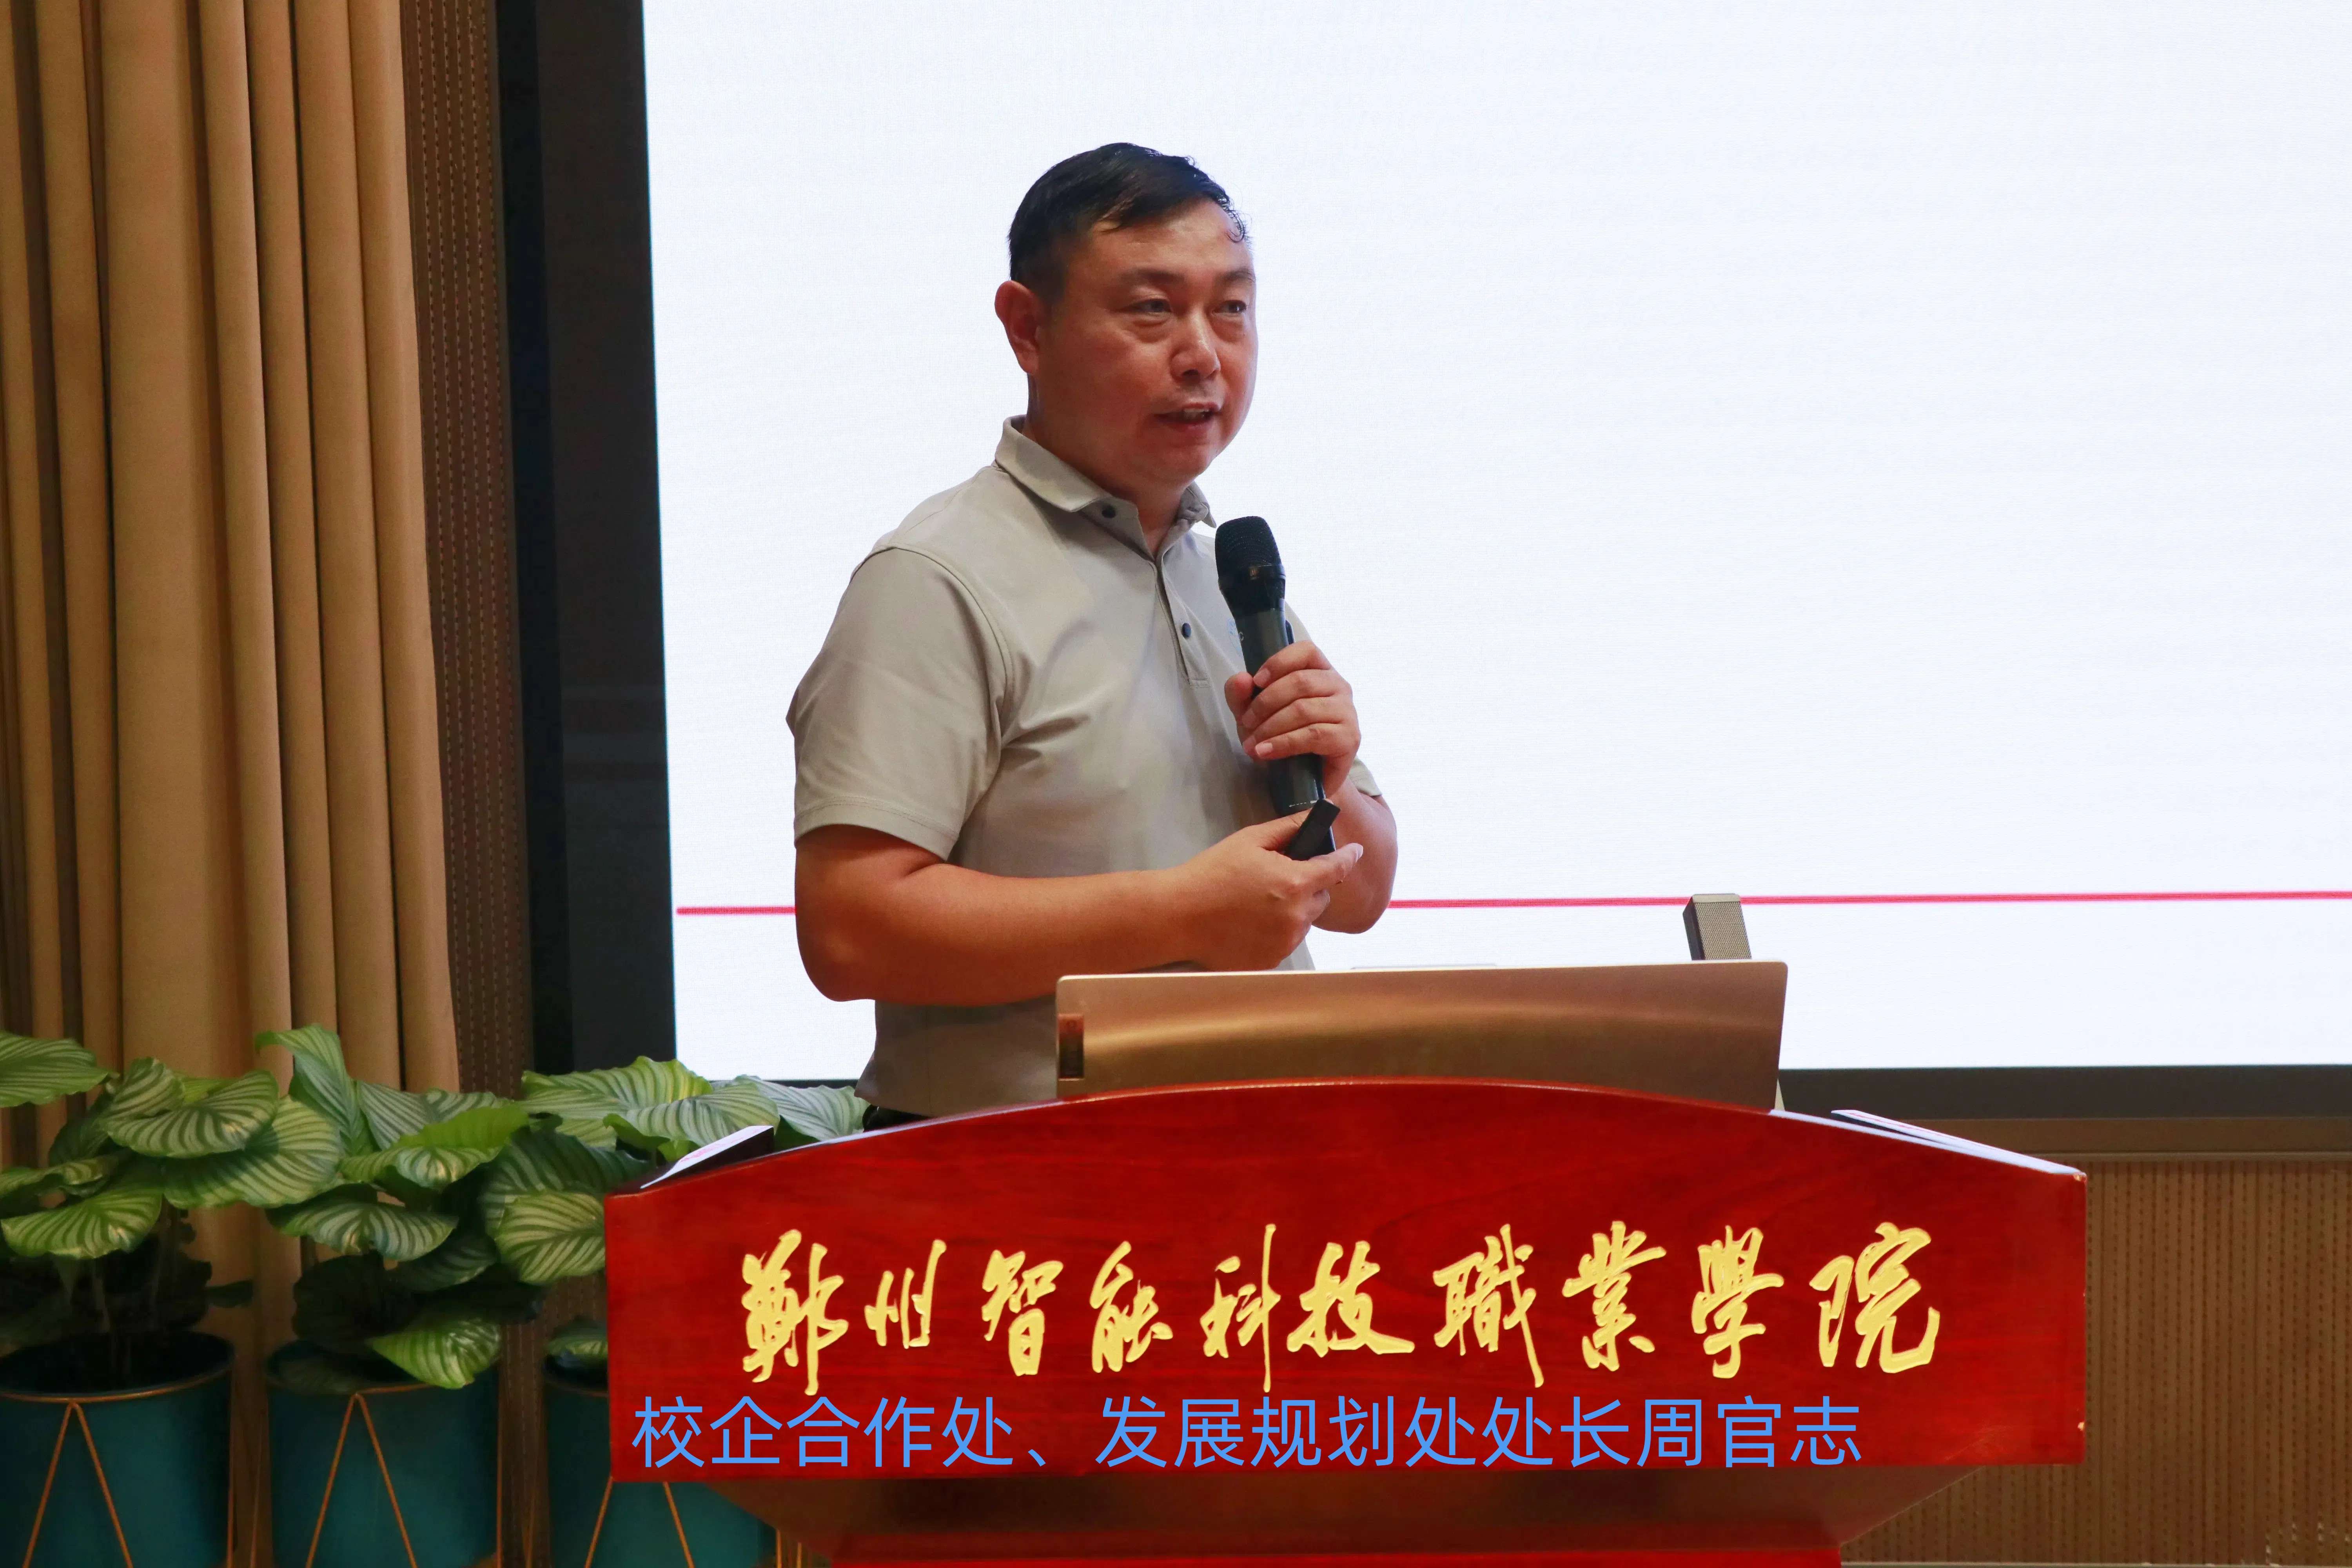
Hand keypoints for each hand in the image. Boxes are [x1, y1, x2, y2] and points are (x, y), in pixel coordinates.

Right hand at [1174, 812, 1364, 970]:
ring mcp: (1285, 942)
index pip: (1336, 869)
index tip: (1355, 851)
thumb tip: (1315, 816)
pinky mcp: (1271, 960)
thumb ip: (1288, 828)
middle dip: (1309, 886)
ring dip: (1294, 910)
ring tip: (1260, 902)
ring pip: (1305, 921)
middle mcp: (1296, 917)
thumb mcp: (1249, 840)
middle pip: (1321, 898)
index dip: (1348, 858)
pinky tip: (1251, 922)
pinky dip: (1278, 930)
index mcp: (1294, 883)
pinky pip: (1287, 941)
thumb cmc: (1211, 873)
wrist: (1179, 916)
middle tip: (1279, 878)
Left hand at [1224, 641, 1360, 794]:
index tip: (1256, 681)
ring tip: (1251, 744)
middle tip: (1246, 723)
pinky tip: (1265, 752)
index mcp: (1320, 671)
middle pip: (1300, 681)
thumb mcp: (1253, 714)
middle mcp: (1339, 686)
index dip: (1279, 662)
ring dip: (1270, 727)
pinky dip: (1283, 743)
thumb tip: (1241, 679)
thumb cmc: (1281, 737)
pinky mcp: (1349, 738)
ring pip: (1303, 709)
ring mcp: (1347, 711)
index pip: (1306, 651)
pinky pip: (1313, 735)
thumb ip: (1242, 695)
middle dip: (1265, 703)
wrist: (1303, 779)